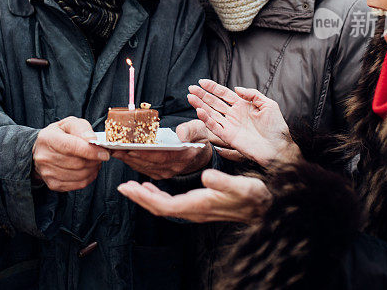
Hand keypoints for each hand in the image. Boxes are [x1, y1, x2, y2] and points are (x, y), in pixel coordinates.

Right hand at [32, 116, 109, 191]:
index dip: (91, 151)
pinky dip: (88, 178)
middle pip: (77, 163)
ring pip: (80, 175)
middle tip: (101, 156)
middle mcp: (44, 157)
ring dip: (93, 169)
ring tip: (95, 161)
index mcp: (48, 138)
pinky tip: (89, 169)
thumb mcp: (69, 123)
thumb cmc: (60, 134)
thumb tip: (92, 139)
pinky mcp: (53, 184)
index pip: (71, 147)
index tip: (104, 153)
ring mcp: (47, 173)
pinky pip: (78, 184)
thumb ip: (82, 128)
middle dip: (94, 160)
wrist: (43, 149)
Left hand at [110, 120, 212, 179]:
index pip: (162, 156)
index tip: (131, 149)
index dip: (146, 154)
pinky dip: (131, 163)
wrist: (200, 154)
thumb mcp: (199, 128)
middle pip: (149, 163)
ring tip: (113, 151)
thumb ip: (190, 130)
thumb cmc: (198, 138)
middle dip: (131, 156)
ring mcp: (167, 172)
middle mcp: (175, 167)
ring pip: (144, 168)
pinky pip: (144, 170)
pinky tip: (121, 156)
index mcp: (185, 156)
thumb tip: (181, 135)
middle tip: (115, 148)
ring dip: (127, 160)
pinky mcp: (160, 174)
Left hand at [117, 169, 268, 222]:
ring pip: (164, 206)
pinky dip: (157, 195)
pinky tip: (152, 187)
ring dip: (146, 196)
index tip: (128, 188)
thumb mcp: (242, 187)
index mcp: (199, 205)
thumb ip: (224, 183)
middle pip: (159, 207)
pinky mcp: (198, 205)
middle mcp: (194, 210)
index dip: (144, 198)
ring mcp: (195, 209)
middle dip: (139, 197)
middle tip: (122, 187)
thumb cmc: (254, 197)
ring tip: (132, 187)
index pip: (164, 206)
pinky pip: (171, 203)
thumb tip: (206, 177)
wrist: (264, 207)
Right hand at [188, 79, 300, 166]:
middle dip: (202, 95)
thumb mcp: (268, 104)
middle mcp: (234, 115)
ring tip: (190, 97)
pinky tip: (199, 111)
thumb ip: (253, 94)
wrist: (279, 148)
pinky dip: (207, 120)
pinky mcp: (229, 137)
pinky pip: (215, 127)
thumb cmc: (276, 128)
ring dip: (200, 105)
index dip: (213, 87)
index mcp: (242, 106)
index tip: (202, 81)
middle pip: (214, 102)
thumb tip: (236, 88)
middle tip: (191, 88)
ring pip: (211, 113)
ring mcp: (230, 126)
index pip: (224, 94)